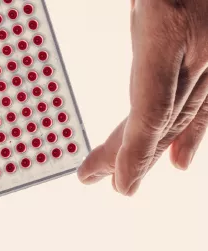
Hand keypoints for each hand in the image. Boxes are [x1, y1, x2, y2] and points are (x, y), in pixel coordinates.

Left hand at [78, 0, 207, 195]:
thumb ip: (140, 27)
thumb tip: (125, 91)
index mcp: (169, 26)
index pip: (151, 109)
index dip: (134, 153)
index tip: (116, 184)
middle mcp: (203, 48)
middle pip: (163, 118)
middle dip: (129, 154)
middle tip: (94, 178)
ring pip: (183, 113)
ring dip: (152, 149)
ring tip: (121, 175)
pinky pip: (207, 102)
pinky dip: (191, 133)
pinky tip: (180, 161)